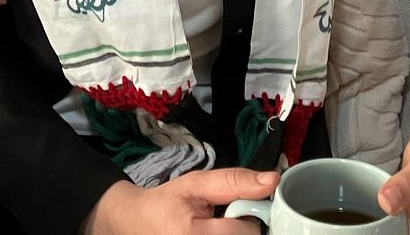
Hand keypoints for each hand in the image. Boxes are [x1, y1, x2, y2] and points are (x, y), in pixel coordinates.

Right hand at [80, 168, 278, 234]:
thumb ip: (234, 181)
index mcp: (193, 234)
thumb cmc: (168, 203)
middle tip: (223, 221)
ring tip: (218, 231)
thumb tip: (272, 180)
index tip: (233, 208)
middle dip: (242, 230)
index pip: (246, 231)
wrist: (136, 224)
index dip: (246, 216)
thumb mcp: (196, 183)